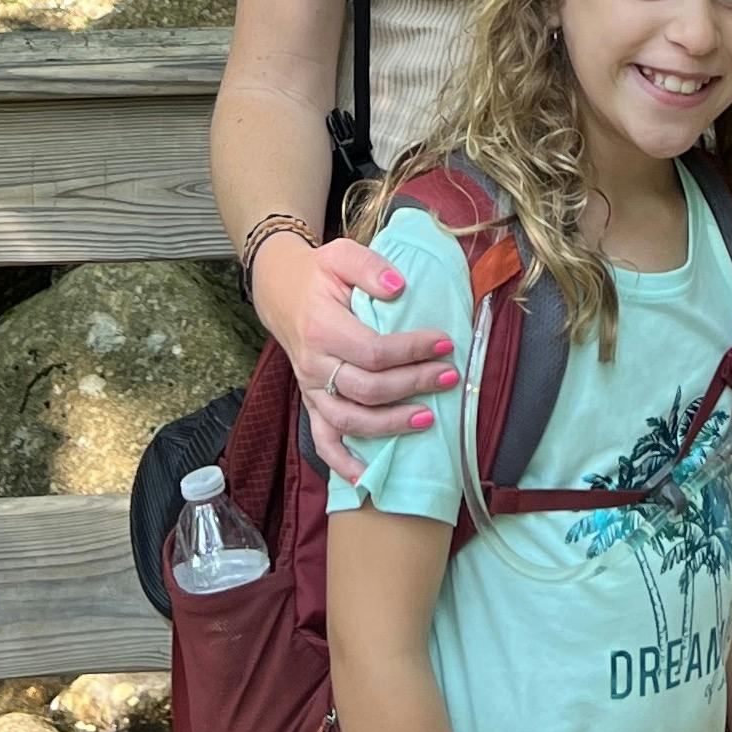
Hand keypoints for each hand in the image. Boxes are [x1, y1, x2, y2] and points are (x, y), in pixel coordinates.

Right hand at [252, 232, 456, 477]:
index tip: (445, 342)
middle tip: (449, 376)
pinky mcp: (312, 402)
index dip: (412, 351)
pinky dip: (342, 463)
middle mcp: (314, 364)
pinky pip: (323, 440)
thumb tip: (399, 287)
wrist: (282, 291)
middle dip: (413, 384)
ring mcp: (312, 388)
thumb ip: (370, 266)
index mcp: (322, 327)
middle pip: (368, 388)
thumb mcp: (341, 254)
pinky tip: (367, 476)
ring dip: (390, 425)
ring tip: (427, 419)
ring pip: (350, 419)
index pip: (373, 350)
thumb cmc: (319, 275)